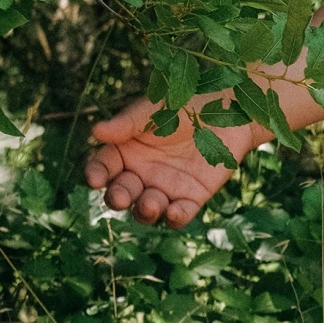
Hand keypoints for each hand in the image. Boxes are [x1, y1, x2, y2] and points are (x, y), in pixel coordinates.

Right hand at [85, 94, 253, 228]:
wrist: (228, 113)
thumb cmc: (185, 105)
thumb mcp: (154, 111)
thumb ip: (128, 124)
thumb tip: (96, 131)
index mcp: (125, 151)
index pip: (103, 167)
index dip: (96, 174)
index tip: (95, 179)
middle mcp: (140, 173)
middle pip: (121, 193)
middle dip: (118, 198)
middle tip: (121, 198)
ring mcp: (165, 188)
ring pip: (147, 209)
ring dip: (145, 211)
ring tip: (151, 204)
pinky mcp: (191, 198)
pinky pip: (179, 214)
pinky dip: (175, 218)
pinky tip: (174, 213)